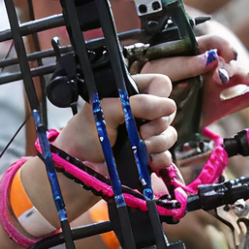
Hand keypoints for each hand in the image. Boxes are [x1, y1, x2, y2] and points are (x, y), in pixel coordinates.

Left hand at [49, 69, 176, 170]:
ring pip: (170, 134)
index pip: (160, 84)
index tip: (150, 106)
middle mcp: (142, 113)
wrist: (78, 164)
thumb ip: (136, 104)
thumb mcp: (105, 110)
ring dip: (158, 141)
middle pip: (169, 111)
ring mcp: (147, 135)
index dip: (160, 94)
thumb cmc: (84, 133)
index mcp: (131, 95)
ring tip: (141, 145)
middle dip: (158, 122)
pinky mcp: (148, 156)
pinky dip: (159, 158)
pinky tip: (147, 158)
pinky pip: (167, 156)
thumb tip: (167, 106)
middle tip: (141, 130)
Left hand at [146, 32, 248, 127]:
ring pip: (233, 78)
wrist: (142, 123)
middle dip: (229, 65)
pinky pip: (233, 102)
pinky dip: (245, 99)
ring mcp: (209, 90)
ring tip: (247, 80)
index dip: (221, 46)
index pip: (210, 44)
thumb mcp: (158, 73)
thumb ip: (181, 64)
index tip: (221, 56)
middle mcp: (201, 71)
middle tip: (223, 77)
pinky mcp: (214, 109)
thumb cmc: (145, 92)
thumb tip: (210, 58)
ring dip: (242, 76)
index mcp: (188, 57)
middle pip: (225, 61)